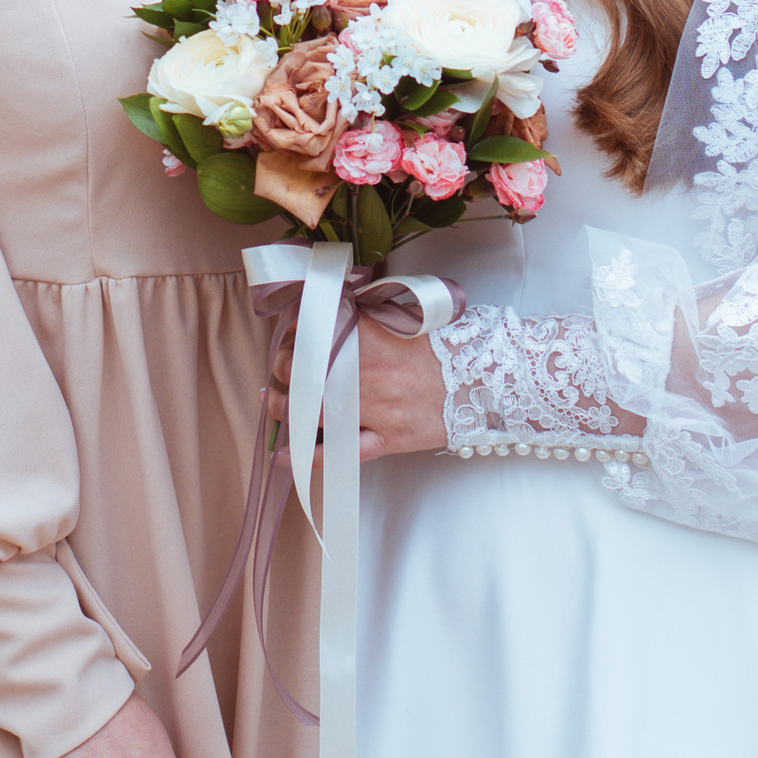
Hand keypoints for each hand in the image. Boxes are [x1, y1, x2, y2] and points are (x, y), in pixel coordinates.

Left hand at [266, 312, 448, 461]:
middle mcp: (365, 371)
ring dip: (284, 406)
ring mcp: (373, 408)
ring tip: (271, 401)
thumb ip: (372, 308)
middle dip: (285, 365)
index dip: (297, 330)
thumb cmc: (450, 346)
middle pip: (304, 368)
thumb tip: (340, 300)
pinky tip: (286, 456)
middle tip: (284, 364)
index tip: (294, 332)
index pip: (315, 328)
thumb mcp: (411, 314)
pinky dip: (309, 457)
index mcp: (370, 334)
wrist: (486, 381)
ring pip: (313, 410)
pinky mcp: (385, 438)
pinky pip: (340, 452)